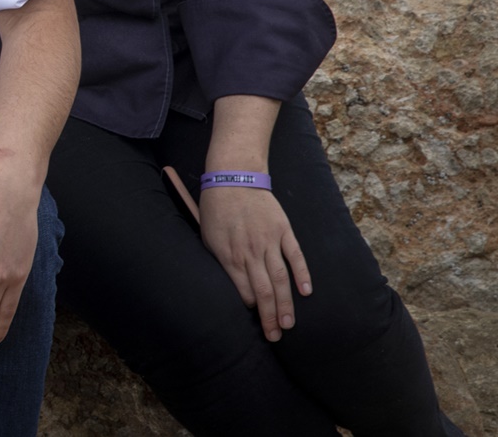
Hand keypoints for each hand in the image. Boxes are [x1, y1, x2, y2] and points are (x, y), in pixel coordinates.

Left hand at [200, 186, 312, 340]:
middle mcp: (250, 252)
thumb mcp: (208, 237)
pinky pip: (295, 256)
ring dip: (286, 304)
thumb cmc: (217, 210)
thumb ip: (222, 262)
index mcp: (230, 255)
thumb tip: (232, 287)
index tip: (257, 319)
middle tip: (275, 336)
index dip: (251, 308)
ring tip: (288, 324)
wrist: (234, 178)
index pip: (244, 292)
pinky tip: (307, 292)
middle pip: (263, 292)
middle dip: (269, 318)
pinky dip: (302, 274)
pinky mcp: (283, 231)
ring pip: (281, 279)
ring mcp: (269, 241)